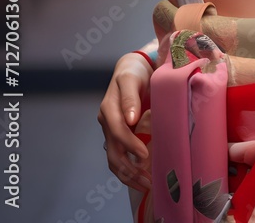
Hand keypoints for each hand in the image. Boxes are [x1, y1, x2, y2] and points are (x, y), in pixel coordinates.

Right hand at [98, 52, 152, 192]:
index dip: (130, 144)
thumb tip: (130, 119)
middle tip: (148, 180)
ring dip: (128, 175)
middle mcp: (107, 123)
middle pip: (113, 152)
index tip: (145, 154)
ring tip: (145, 186)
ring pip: (114, 159)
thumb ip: (129, 98)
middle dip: (129, 169)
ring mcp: (111, 131)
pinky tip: (140, 179)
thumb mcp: (131, 79)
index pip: (118, 131)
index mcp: (108, 109)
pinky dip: (127, 171)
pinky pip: (119, 157)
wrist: (132, 69)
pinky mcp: (118, 136)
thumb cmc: (133, 72)